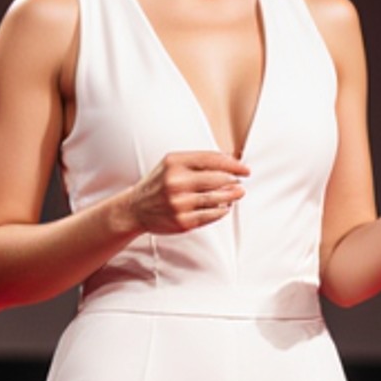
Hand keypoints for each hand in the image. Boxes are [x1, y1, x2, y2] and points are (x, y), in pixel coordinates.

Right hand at [123, 148, 247, 235]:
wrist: (135, 209)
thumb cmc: (158, 184)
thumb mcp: (172, 164)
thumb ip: (198, 160)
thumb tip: (230, 158)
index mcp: (174, 163)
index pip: (212, 159)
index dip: (233, 164)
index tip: (245, 169)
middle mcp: (176, 182)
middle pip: (218, 178)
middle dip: (234, 180)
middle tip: (241, 182)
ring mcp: (179, 203)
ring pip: (217, 198)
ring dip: (232, 196)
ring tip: (238, 193)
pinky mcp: (182, 221)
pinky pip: (211, 215)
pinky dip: (221, 210)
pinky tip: (224, 207)